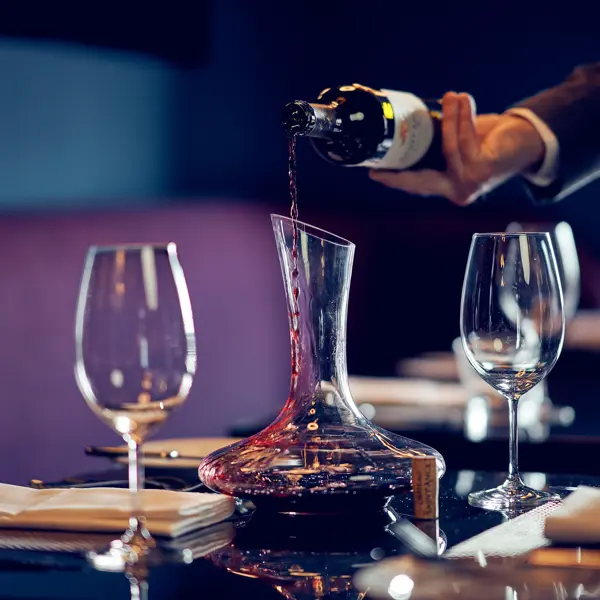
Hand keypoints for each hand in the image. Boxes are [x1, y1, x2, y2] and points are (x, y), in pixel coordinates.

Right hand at [369, 92, 545, 205]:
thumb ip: (440, 146)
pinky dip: (463, 116)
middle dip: (404, 159)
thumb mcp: (460, 145)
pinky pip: (465, 139)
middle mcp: (458, 191)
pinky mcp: (484, 169)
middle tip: (387, 142)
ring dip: (449, 118)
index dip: (395, 180)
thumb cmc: (491, 142)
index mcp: (449, 188)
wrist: (529, 143)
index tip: (374, 173)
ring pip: (448, 148)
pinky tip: (462, 99)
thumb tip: (410, 127)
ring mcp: (470, 183)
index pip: (416, 185)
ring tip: (449, 95)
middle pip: (422, 177)